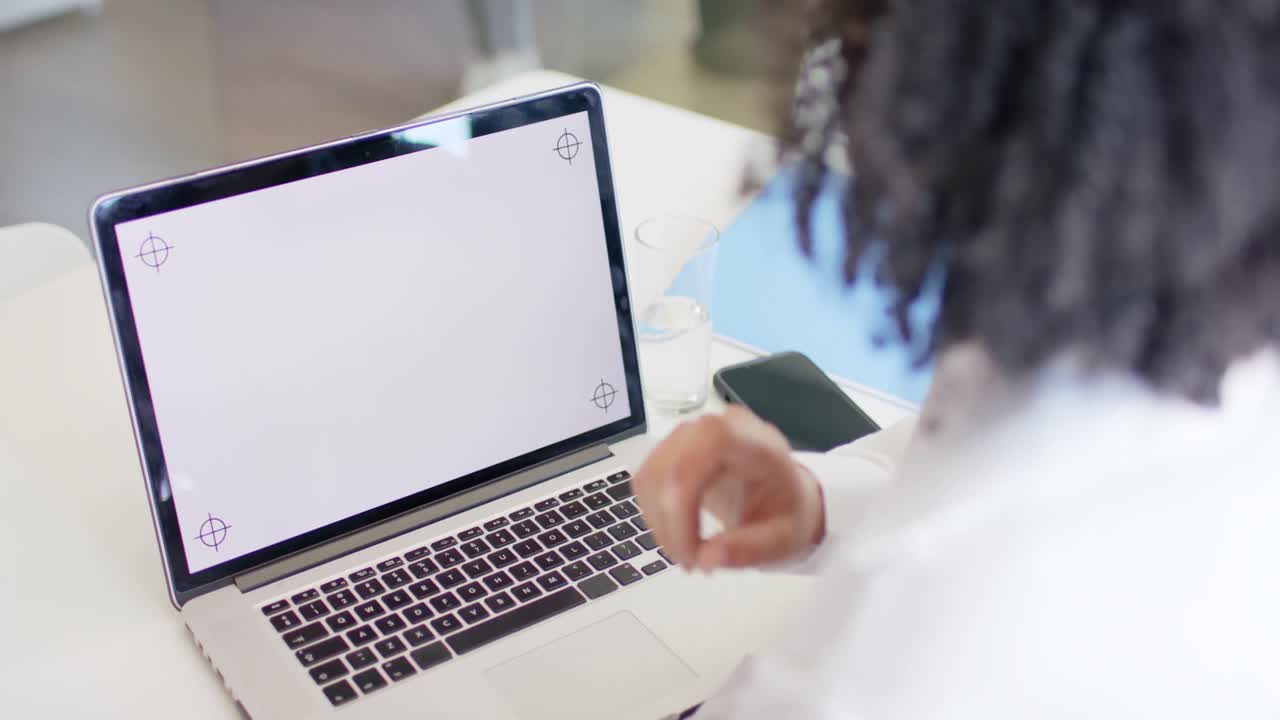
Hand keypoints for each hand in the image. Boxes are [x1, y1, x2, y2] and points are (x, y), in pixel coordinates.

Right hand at [632, 406, 825, 570]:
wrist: (782, 495)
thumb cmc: (786, 509)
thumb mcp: (784, 538)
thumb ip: (749, 549)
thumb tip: (708, 558)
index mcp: (753, 440)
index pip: (706, 448)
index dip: (687, 500)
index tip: (692, 549)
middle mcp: (717, 427)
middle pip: (670, 467)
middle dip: (670, 523)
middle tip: (690, 561)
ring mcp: (690, 435)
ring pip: (651, 475)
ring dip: (659, 521)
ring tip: (686, 550)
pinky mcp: (672, 450)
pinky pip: (647, 480)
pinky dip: (654, 513)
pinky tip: (677, 531)